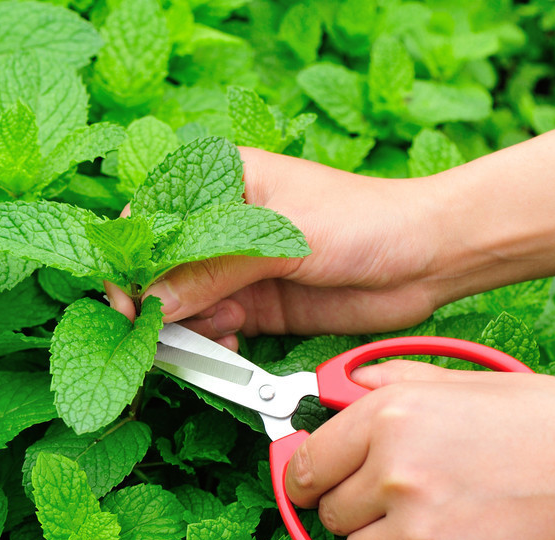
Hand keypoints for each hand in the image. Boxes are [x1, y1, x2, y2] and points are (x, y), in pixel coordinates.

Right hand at [107, 147, 456, 348]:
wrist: (426, 260)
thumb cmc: (363, 220)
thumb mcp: (282, 238)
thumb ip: (213, 268)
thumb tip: (153, 301)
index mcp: (220, 181)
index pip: (149, 216)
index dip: (130, 258)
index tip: (127, 298)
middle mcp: (219, 225)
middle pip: (158, 267)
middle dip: (155, 302)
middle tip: (157, 334)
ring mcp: (234, 268)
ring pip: (180, 304)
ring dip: (186, 327)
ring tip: (215, 335)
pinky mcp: (253, 305)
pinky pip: (211, 329)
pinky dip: (211, 344)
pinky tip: (232, 344)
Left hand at [285, 360, 554, 539]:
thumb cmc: (540, 423)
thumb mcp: (459, 381)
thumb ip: (389, 381)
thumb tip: (338, 386)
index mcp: (388, 418)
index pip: (305, 464)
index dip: (304, 477)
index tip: (309, 484)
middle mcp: (392, 474)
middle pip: (328, 512)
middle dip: (353, 507)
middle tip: (394, 498)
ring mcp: (415, 530)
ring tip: (433, 518)